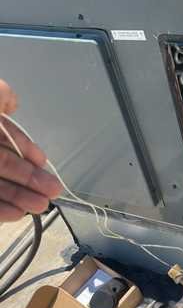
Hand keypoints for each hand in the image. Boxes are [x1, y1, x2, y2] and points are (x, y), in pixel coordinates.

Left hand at [0, 80, 62, 220]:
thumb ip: (2, 94)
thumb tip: (13, 101)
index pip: (5, 137)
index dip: (24, 148)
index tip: (42, 160)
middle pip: (4, 164)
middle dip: (31, 178)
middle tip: (53, 190)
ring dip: (20, 197)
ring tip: (41, 206)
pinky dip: (0, 210)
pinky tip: (17, 214)